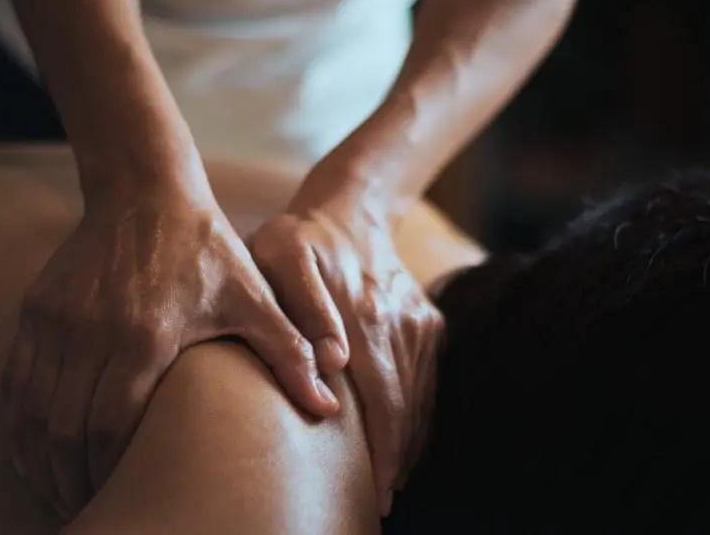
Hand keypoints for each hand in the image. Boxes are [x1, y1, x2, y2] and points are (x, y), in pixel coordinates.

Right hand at [2, 184, 339, 517]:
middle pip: (66, 428)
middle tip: (87, 501)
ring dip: (39, 457)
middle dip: (73, 475)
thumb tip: (325, 406)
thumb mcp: (253, 297)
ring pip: (33, 411)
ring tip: (56, 487)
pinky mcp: (37, 308)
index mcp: (146, 335)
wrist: (145, 190)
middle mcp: (92, 331)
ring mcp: (57, 319)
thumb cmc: (205, 247)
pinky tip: (29, 446)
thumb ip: (289, 352)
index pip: (112, 424)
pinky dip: (17, 422)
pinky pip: (15, 380)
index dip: (109, 468)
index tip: (121, 491)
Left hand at [249, 181, 444, 515]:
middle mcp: (400, 323)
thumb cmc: (299, 239)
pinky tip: (406, 442)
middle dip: (396, 459)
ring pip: (420, 396)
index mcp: (365, 313)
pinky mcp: (428, 323)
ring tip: (391, 482)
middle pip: (405, 406)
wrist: (349, 208)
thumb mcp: (281, 256)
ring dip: (409, 442)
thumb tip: (334, 364)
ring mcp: (419, 323)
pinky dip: (419, 414)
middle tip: (380, 502)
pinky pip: (427, 379)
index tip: (374, 488)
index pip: (381, 398)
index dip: (381, 448)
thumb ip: (303, 308)